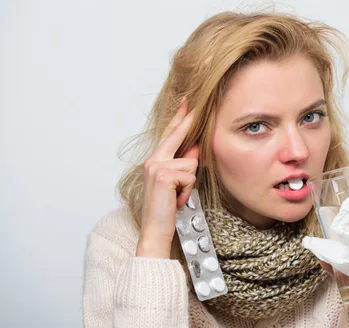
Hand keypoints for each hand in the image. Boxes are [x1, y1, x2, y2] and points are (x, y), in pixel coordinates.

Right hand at [136, 98, 198, 258]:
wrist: (155, 230)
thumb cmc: (166, 209)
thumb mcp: (177, 184)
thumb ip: (184, 164)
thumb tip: (196, 148)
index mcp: (154, 161)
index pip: (169, 135)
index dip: (178, 118)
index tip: (186, 102)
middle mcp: (152, 161)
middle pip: (176, 135)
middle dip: (188, 122)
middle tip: (195, 104)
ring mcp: (156, 167)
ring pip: (191, 162)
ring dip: (190, 182)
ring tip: (179, 196)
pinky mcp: (163, 175)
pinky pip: (190, 175)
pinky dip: (188, 190)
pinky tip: (177, 200)